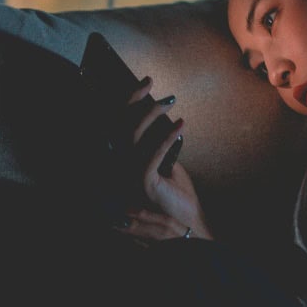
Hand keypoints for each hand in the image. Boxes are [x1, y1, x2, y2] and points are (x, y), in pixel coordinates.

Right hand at [115, 77, 212, 241]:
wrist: (187, 224)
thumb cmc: (177, 195)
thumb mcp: (166, 164)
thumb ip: (159, 146)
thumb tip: (162, 120)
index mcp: (124, 162)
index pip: (119, 126)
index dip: (129, 102)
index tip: (146, 83)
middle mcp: (121, 168)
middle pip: (120, 127)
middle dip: (135, 100)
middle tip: (152, 83)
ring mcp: (128, 177)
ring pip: (133, 137)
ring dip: (152, 114)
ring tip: (171, 101)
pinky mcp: (143, 184)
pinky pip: (153, 154)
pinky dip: (167, 137)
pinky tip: (181, 125)